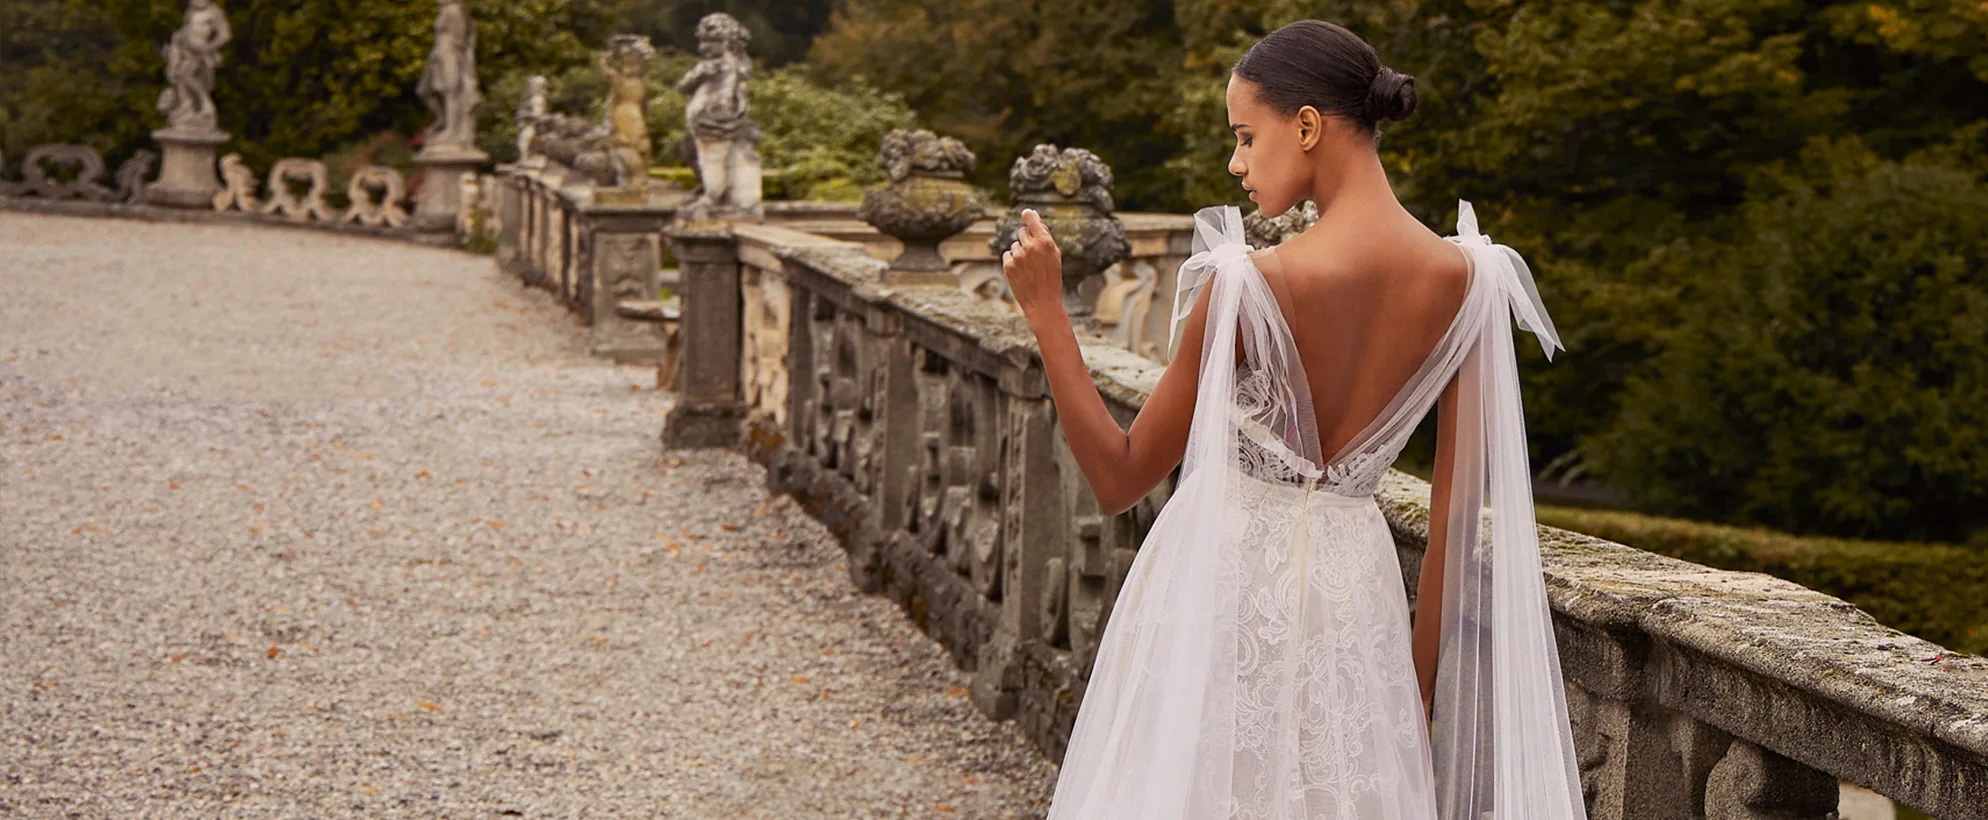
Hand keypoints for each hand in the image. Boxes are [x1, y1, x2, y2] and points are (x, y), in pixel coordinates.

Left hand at [1001, 208, 1063, 322]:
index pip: (1031, 220)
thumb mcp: (1055, 255)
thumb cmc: (1052, 278)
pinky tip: (1021, 272)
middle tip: (1034, 254)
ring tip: (1029, 268)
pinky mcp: (1008, 266)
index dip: (1028, 215)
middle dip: (1027, 239)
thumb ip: (1045, 236)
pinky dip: (1013, 261)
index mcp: (1045, 242)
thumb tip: (1034, 218)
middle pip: (1022, 232)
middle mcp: (1030, 247)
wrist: (1043, 302)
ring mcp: (1018, 256)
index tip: (1026, 213)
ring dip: (1020, 252)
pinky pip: (1008, 255)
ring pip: (1015, 245)